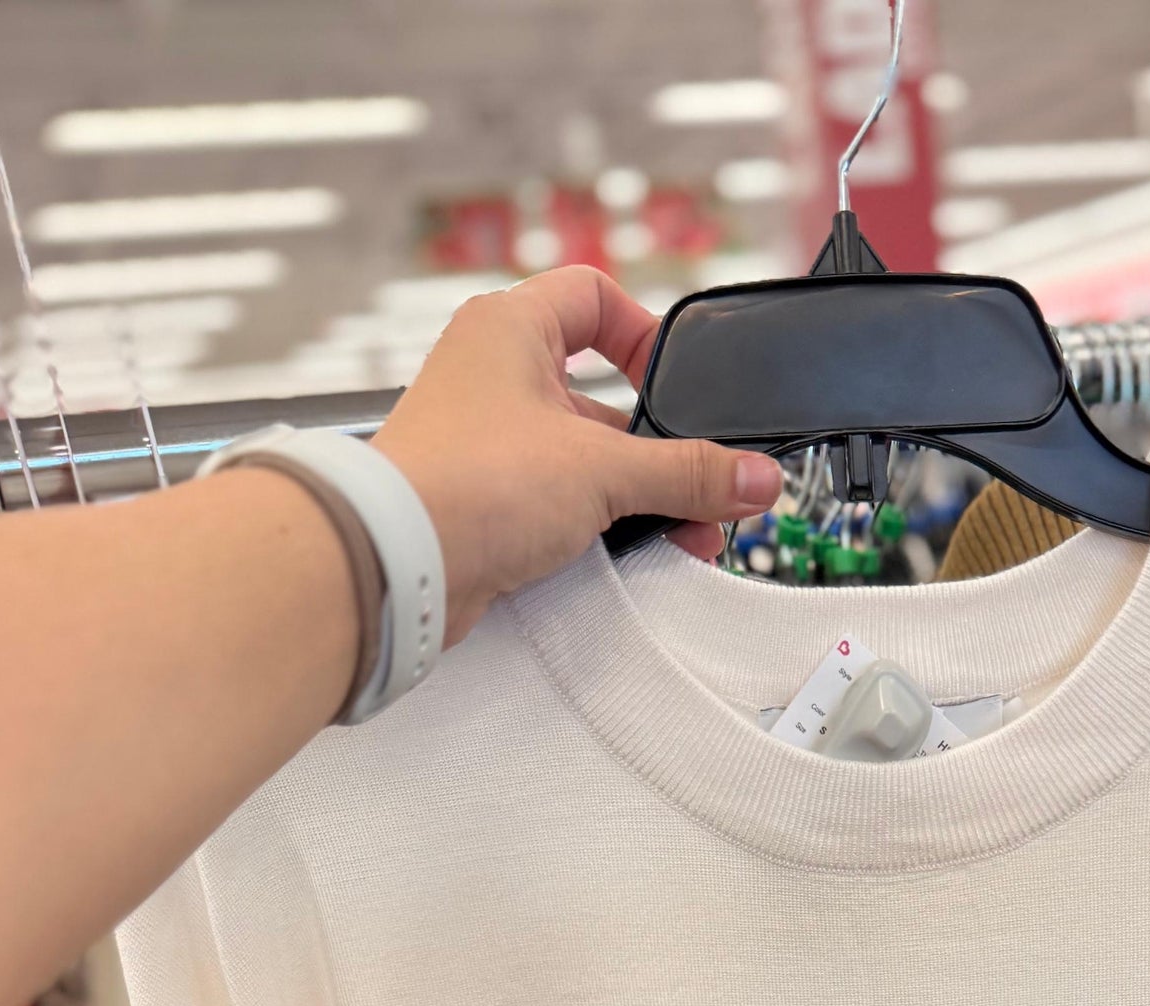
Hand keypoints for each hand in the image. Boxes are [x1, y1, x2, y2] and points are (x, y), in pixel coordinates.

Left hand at [372, 267, 783, 644]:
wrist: (396, 565)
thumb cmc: (466, 484)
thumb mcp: (602, 470)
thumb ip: (688, 473)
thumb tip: (753, 477)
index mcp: (509, 328)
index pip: (592, 297)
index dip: (643, 334)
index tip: (679, 386)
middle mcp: (491, 375)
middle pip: (599, 393)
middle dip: (657, 444)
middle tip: (699, 480)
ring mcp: (484, 439)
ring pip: (581, 453)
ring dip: (634, 491)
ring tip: (680, 528)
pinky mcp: (481, 500)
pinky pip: (557, 499)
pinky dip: (598, 522)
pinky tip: (630, 551)